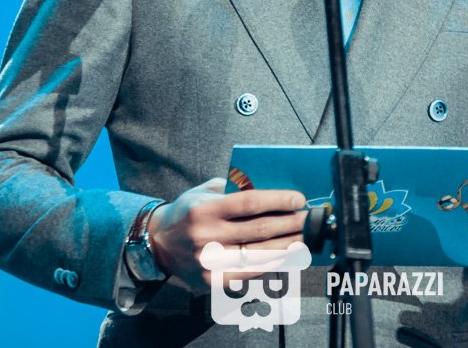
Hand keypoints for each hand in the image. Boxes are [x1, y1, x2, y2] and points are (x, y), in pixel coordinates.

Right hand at [148, 178, 306, 291]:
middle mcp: (206, 236)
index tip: (298, 199)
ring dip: (286, 245)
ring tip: (303, 237)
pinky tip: (285, 255)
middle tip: (308, 218)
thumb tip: (271, 188)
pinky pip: (249, 273)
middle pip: (258, 230)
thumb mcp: (205, 192)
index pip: (249, 203)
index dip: (277, 200)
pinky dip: (271, 263)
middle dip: (289, 223)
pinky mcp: (211, 280)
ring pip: (258, 254)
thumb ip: (234, 188)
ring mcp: (209, 261)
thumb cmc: (189, 212)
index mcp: (204, 209)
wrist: (159, 244)